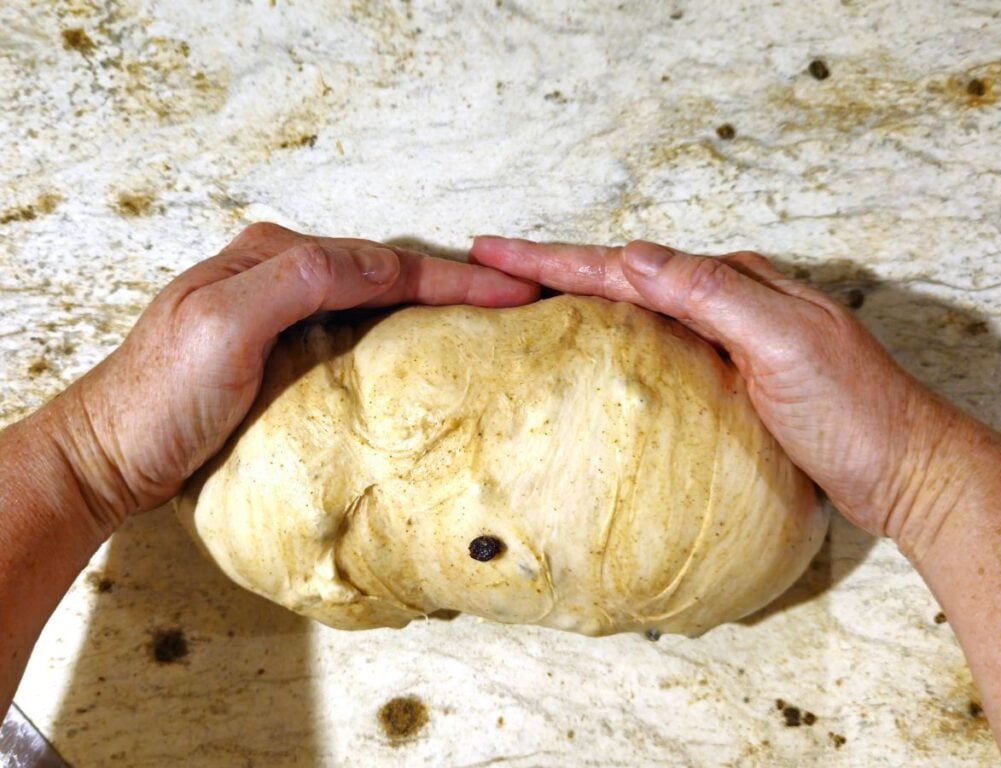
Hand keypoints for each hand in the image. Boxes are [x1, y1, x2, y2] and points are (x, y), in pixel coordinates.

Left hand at [42, 223, 537, 531]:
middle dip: (453, 287)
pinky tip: (423, 356)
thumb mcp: (222, 325)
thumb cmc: (158, 397)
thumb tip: (378, 264)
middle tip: (515, 303)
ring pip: (375, 303)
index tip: (511, 293)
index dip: (450, 279)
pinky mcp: (282, 356)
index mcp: (271, 257)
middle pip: (385, 275)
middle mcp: (280, 276)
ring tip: (486, 326)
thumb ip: (297, 280)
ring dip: (432, 311)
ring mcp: (282, 316)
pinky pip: (356, 335)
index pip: (380, 262)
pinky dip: (400, 338)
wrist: (109, 456)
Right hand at [469, 236, 980, 552]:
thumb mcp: (786, 342)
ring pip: (634, 310)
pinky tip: (592, 350)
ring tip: (522, 294)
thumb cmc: (856, 412)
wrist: (905, 470)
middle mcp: (725, 304)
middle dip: (553, 268)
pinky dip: (612, 339)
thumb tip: (632, 256)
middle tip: (490, 264)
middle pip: (621, 278)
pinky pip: (654, 347)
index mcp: (732, 285)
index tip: (494, 250)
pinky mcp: (726, 379)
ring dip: (576, 298)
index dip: (555, 258)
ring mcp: (725, 340)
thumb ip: (712, 293)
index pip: (626, 266)